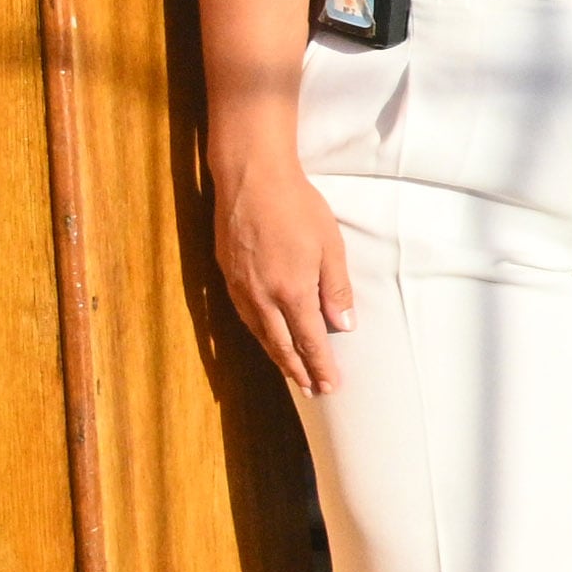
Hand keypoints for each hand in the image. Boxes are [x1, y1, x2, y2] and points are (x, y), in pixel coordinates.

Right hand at [213, 153, 353, 391]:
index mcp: (291, 292)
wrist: (251, 179)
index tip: (330, 387)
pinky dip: (259, 334)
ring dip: (277, 357)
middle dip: (298, 371)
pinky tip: (266, 338)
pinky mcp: (228, 275)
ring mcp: (240, 288)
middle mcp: (262, 297)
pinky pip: (244, 316)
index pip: (309, 341)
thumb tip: (344, 325)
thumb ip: (335, 289)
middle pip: (281, 345)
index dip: (320, 366)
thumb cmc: (298, 208)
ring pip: (260, 333)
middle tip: (313, 391)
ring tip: (292, 373)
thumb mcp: (330, 247)